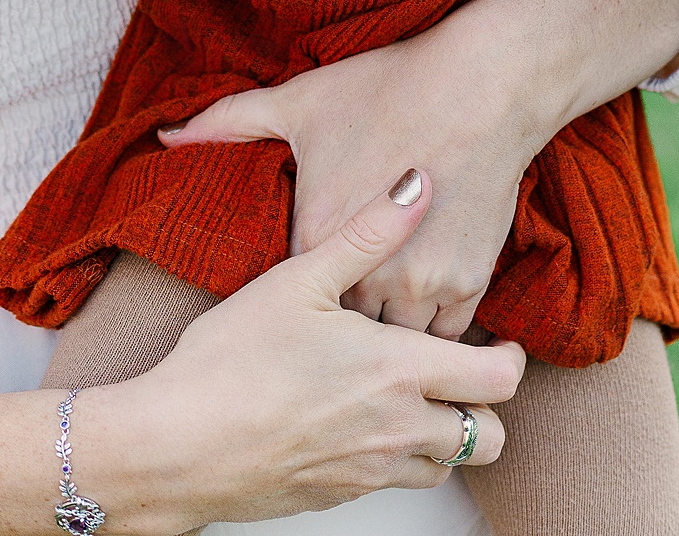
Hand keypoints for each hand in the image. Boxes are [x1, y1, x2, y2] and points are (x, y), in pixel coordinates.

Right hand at [0, 176, 523, 535]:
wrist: (169, 449)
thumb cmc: (228, 362)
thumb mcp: (299, 279)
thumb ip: (368, 232)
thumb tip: (418, 182)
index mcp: (398, 371)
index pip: (498, 380)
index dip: (509, 357)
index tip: (495, 337)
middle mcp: (396, 430)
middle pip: (490, 436)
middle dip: (487, 404)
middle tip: (462, 367)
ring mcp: (368, 471)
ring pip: (446, 465)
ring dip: (446, 434)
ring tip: (415, 391)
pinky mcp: (338, 496)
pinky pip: (398, 484)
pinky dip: (401, 455)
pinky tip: (363, 415)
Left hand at [162, 40, 527, 339]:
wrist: (481, 84)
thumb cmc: (388, 87)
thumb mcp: (300, 100)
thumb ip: (228, 123)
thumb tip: (165, 136)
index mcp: (315, 237)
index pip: (290, 303)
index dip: (294, 303)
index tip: (293, 306)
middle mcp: (366, 274)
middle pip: (341, 336)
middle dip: (338, 336)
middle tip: (332, 336)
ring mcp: (420, 283)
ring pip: (396, 346)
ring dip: (388, 340)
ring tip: (378, 341)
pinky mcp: (467, 281)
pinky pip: (447, 336)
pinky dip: (435, 333)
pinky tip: (424, 324)